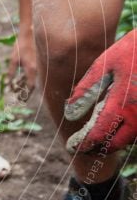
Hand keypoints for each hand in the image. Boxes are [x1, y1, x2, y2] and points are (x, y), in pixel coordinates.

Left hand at [8, 29, 36, 95]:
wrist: (30, 34)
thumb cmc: (20, 46)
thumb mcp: (13, 60)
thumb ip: (11, 73)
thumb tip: (8, 85)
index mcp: (31, 69)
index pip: (30, 86)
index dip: (26, 94)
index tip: (21, 100)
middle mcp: (37, 69)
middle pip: (33, 85)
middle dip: (26, 93)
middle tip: (20, 99)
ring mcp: (39, 66)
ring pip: (33, 79)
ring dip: (26, 85)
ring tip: (18, 90)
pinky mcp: (38, 63)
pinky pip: (34, 73)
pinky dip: (27, 78)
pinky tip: (20, 81)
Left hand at [65, 30, 136, 153]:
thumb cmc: (131, 50)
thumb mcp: (105, 65)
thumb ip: (87, 90)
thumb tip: (69, 114)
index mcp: (122, 104)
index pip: (98, 134)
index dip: (83, 144)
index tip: (71, 146)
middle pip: (116, 144)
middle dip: (98, 148)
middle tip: (83, 146)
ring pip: (129, 140)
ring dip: (112, 142)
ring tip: (95, 137)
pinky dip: (125, 132)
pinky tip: (114, 124)